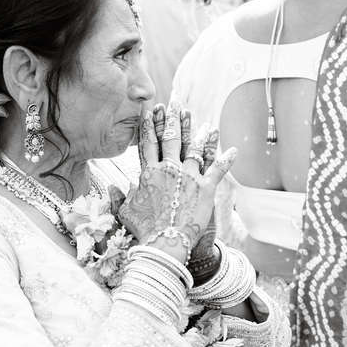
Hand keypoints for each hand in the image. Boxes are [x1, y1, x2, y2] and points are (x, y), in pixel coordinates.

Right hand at [120, 102, 235, 263]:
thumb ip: (120, 196)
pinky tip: (234, 150)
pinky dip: (226, 159)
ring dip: (197, 131)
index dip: (149, 124)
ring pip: (194, 148)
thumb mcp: (126, 211)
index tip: (150, 109)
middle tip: (175, 103)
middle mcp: (169, 170)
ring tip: (200, 119)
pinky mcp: (205, 188)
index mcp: (149, 173)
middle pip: (170, 138)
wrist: (165, 243)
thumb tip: (113, 188)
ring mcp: (189, 177)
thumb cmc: (144, 229)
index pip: (148, 142)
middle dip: (172, 119)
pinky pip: (218, 169)